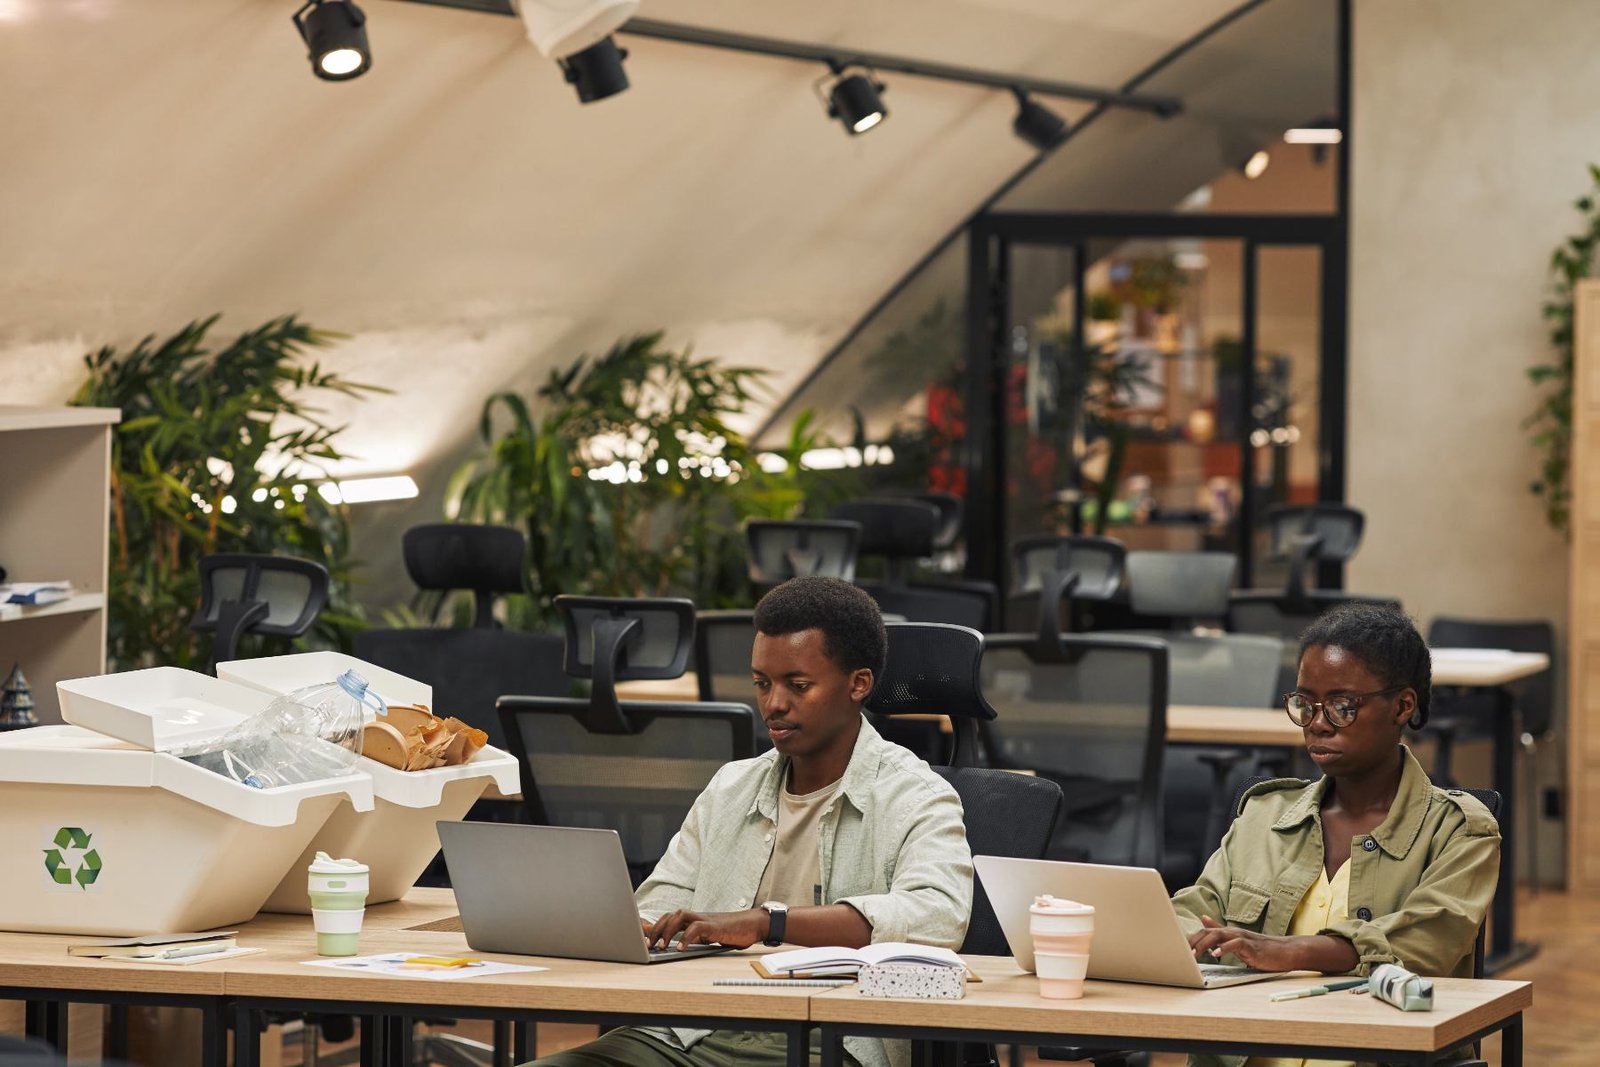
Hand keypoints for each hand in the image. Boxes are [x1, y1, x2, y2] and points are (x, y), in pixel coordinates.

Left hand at [645, 908, 766, 950]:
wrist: (752, 925)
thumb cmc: (730, 932)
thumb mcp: (706, 937)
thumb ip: (690, 938)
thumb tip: (674, 945)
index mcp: (693, 920)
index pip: (668, 918)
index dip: (652, 925)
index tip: (639, 936)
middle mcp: (696, 917)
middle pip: (670, 916)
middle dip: (656, 929)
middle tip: (647, 945)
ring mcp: (705, 919)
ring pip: (680, 917)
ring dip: (667, 931)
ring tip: (660, 947)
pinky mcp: (715, 926)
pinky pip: (696, 928)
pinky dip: (686, 937)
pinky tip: (680, 949)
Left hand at [1188, 915, 1302, 971]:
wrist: (1285, 951)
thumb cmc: (1262, 949)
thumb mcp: (1238, 941)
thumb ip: (1221, 931)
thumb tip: (1203, 919)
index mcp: (1229, 933)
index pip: (1205, 932)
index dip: (1191, 939)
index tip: (1179, 948)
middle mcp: (1233, 932)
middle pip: (1208, 932)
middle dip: (1194, 942)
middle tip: (1182, 954)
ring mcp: (1242, 938)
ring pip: (1218, 935)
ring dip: (1204, 945)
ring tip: (1194, 955)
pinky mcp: (1251, 946)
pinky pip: (1235, 944)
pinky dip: (1224, 948)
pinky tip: (1216, 955)